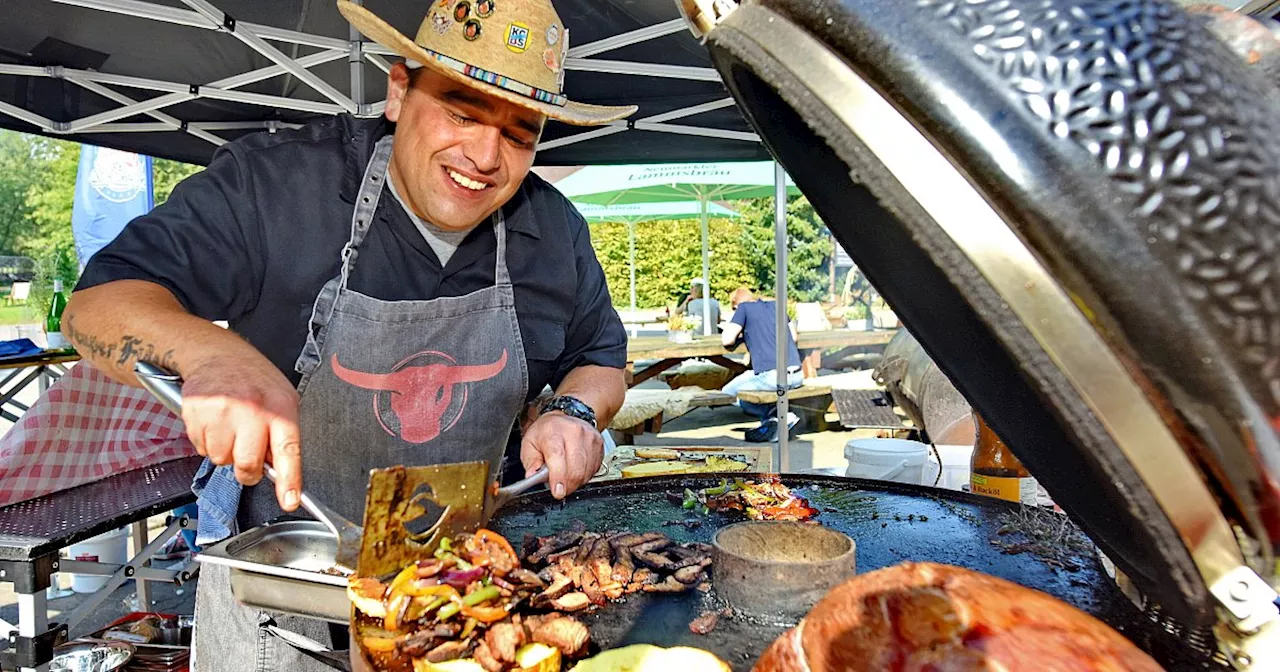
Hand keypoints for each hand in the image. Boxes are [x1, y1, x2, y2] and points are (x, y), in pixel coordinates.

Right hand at [180, 349, 302, 511]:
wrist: (217, 354)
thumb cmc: (254, 379)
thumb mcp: (282, 399)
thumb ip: (282, 435)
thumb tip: (280, 471)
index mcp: (280, 408)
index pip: (287, 451)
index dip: (289, 480)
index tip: (290, 501)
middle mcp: (251, 410)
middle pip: (247, 465)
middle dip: (247, 470)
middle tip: (246, 456)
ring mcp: (222, 412)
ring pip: (220, 460)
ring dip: (224, 452)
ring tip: (230, 428)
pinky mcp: (196, 414)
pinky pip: (200, 448)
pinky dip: (207, 441)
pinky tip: (214, 422)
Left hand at [520, 411, 602, 498]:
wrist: (565, 418)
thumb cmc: (546, 432)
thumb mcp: (529, 444)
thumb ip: (530, 462)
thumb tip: (532, 476)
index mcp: (553, 432)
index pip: (558, 456)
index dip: (558, 477)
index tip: (558, 491)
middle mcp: (574, 433)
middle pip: (575, 469)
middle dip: (567, 485)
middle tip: (558, 486)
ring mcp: (589, 438)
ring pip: (585, 472)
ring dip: (575, 481)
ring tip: (566, 472)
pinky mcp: (599, 444)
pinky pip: (594, 470)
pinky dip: (584, 475)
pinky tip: (576, 468)